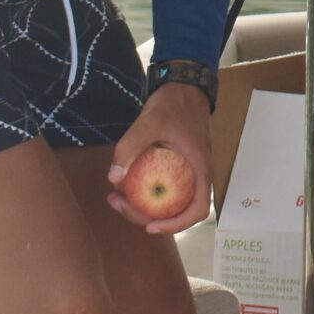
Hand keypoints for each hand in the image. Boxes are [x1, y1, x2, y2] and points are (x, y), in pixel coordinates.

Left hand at [105, 81, 213, 235]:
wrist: (184, 87)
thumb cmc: (173, 104)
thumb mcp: (149, 123)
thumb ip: (130, 147)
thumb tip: (113, 178)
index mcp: (200, 169)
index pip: (199, 209)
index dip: (177, 224)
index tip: (151, 226)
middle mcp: (197, 174)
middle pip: (179, 210)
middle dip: (147, 216)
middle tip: (119, 205)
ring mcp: (188, 171)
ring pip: (170, 200)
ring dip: (144, 206)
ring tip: (115, 197)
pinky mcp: (179, 166)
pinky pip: (166, 188)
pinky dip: (146, 192)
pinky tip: (124, 184)